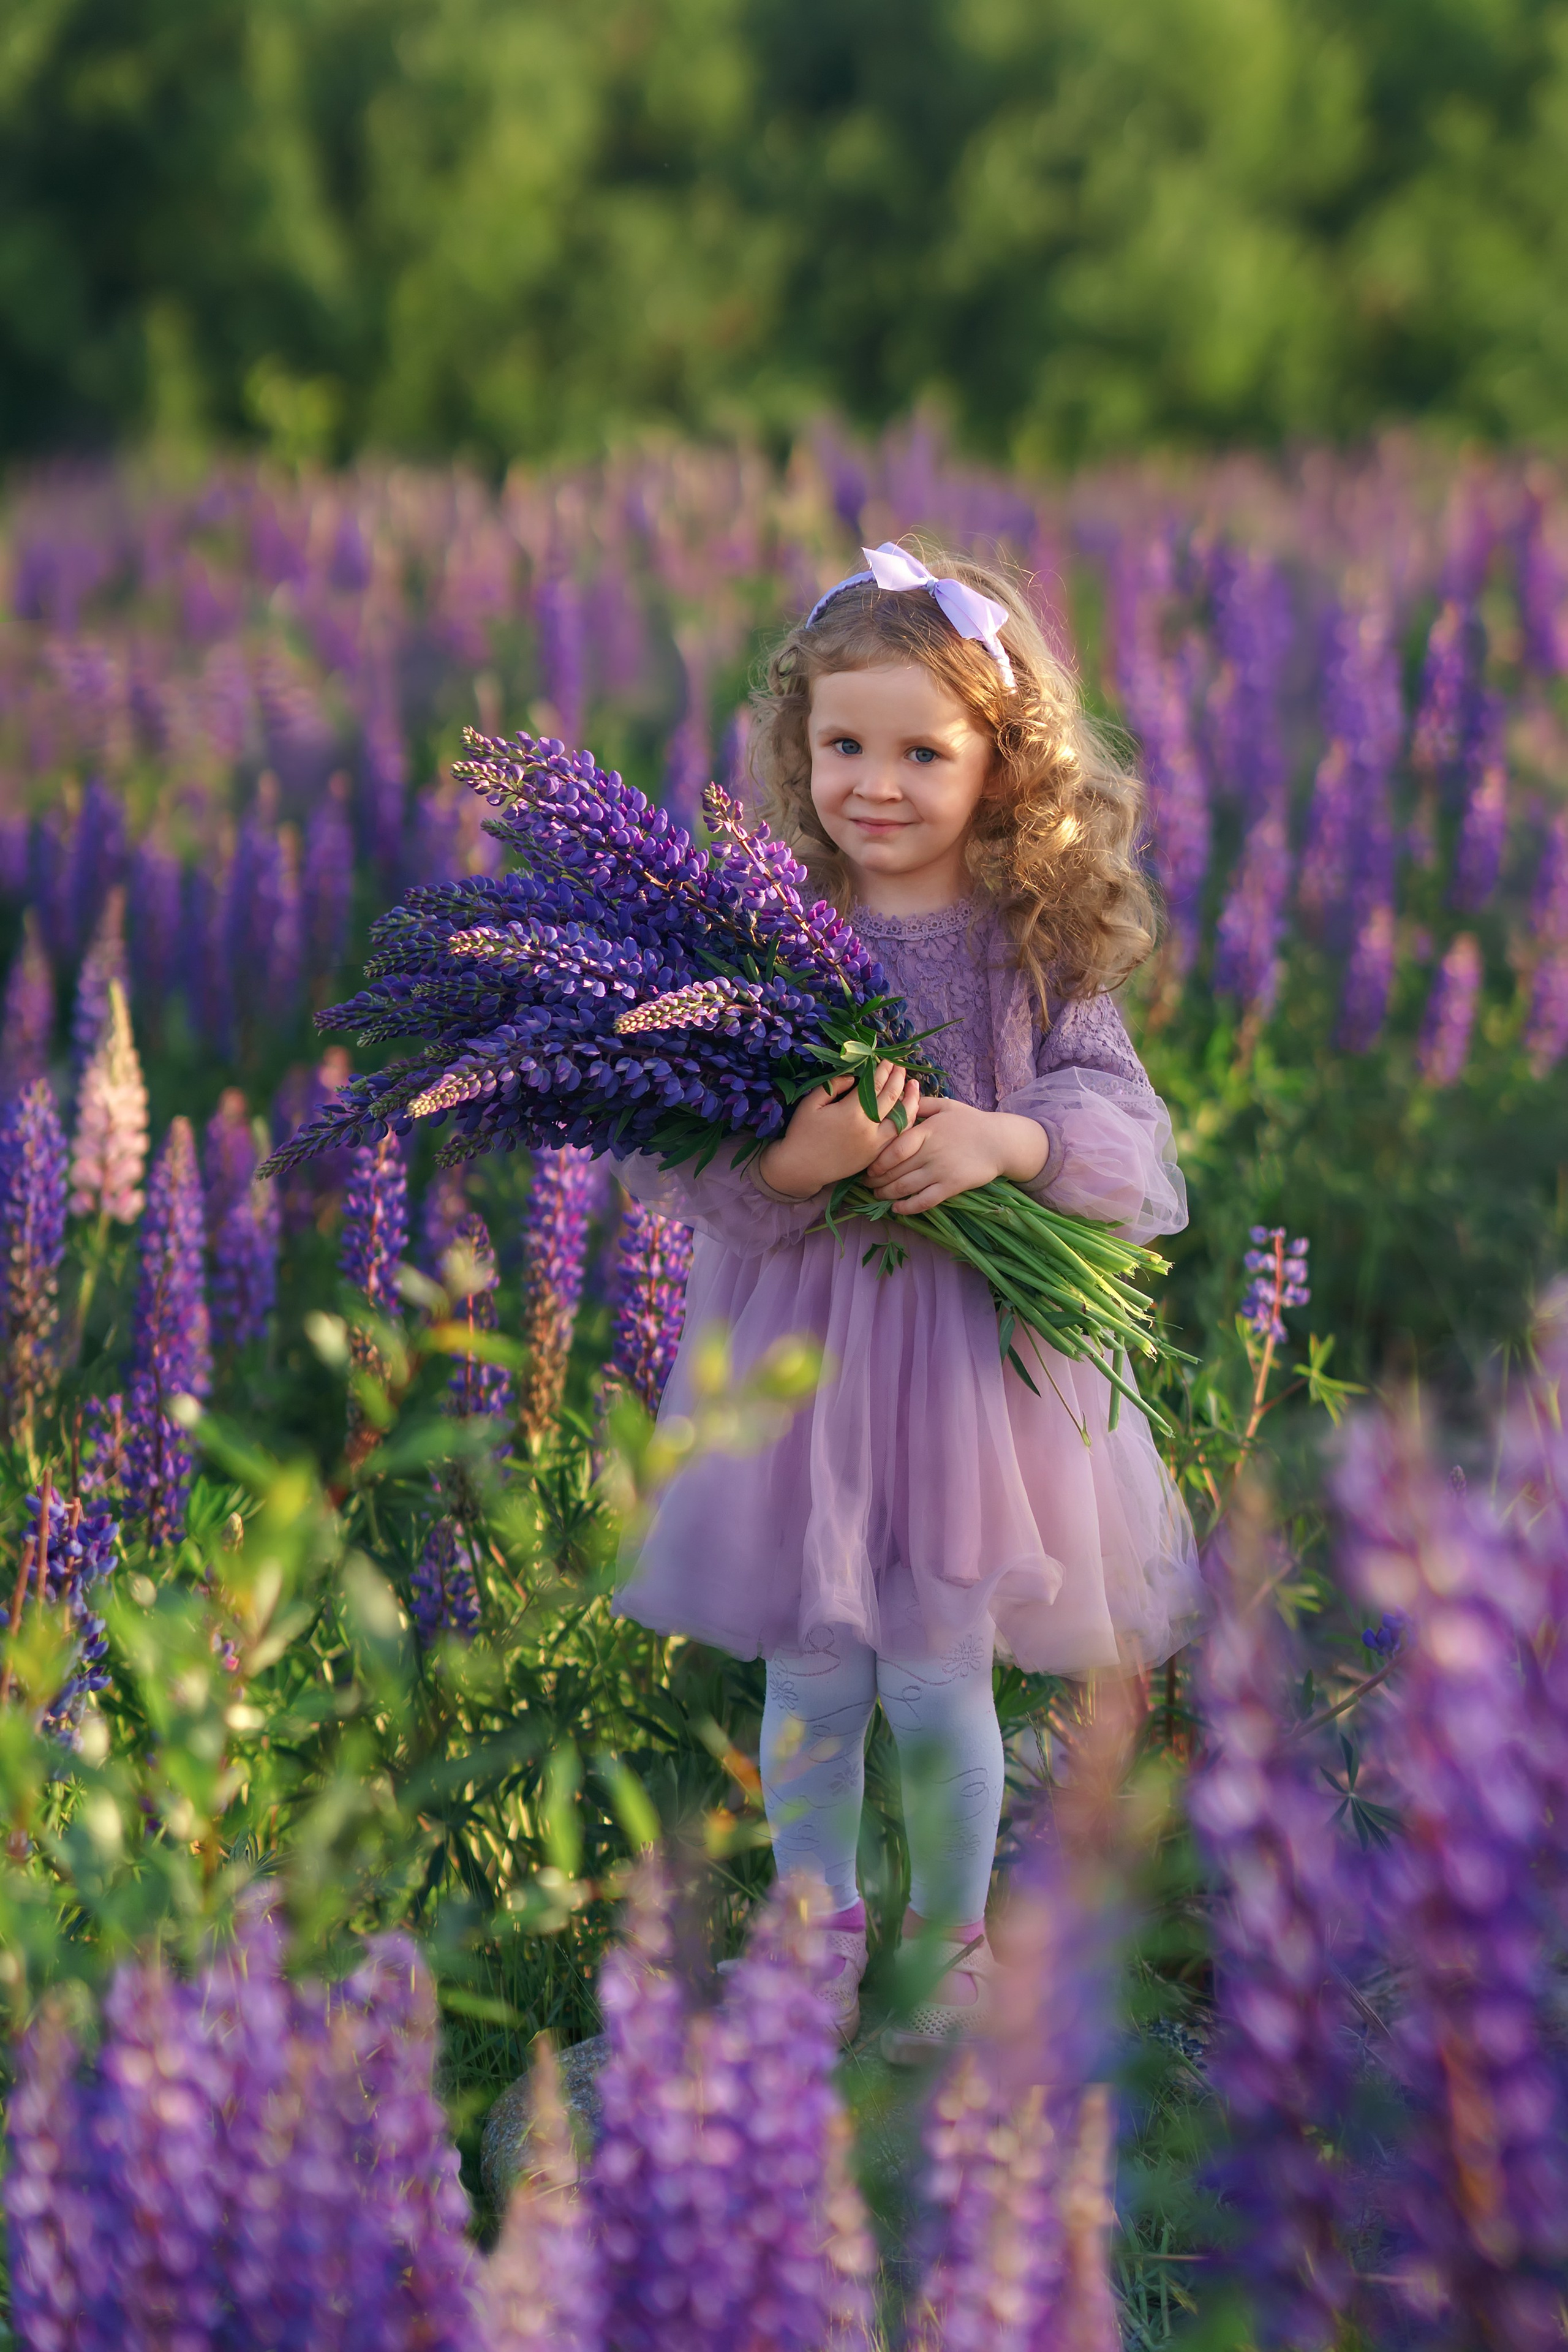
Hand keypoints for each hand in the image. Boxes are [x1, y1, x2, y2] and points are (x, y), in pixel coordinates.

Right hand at [756, 1062, 919, 1199]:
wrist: (801, 1168)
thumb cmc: (802, 1133)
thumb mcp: (811, 1103)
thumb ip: (834, 1086)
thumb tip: (854, 1077)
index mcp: (851, 1113)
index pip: (875, 1085)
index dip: (883, 1070)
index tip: (887, 1060)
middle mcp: (868, 1129)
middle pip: (891, 1098)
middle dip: (898, 1079)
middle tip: (901, 1067)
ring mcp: (875, 1145)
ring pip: (902, 1120)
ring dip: (910, 1100)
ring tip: (913, 1086)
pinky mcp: (876, 1156)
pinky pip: (898, 1137)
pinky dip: (906, 1122)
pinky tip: (908, 1111)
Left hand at [865, 1098, 1047, 1215]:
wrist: (1001, 1141)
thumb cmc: (971, 1122)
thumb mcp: (946, 1106)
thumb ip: (920, 1105)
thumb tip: (898, 1099)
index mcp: (928, 1131)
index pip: (895, 1149)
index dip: (878, 1161)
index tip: (868, 1167)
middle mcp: (931, 1152)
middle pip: (895, 1171)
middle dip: (876, 1180)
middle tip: (865, 1184)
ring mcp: (941, 1171)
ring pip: (905, 1187)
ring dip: (886, 1194)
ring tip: (877, 1195)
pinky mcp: (951, 1187)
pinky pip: (924, 1201)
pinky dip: (907, 1207)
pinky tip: (897, 1209)